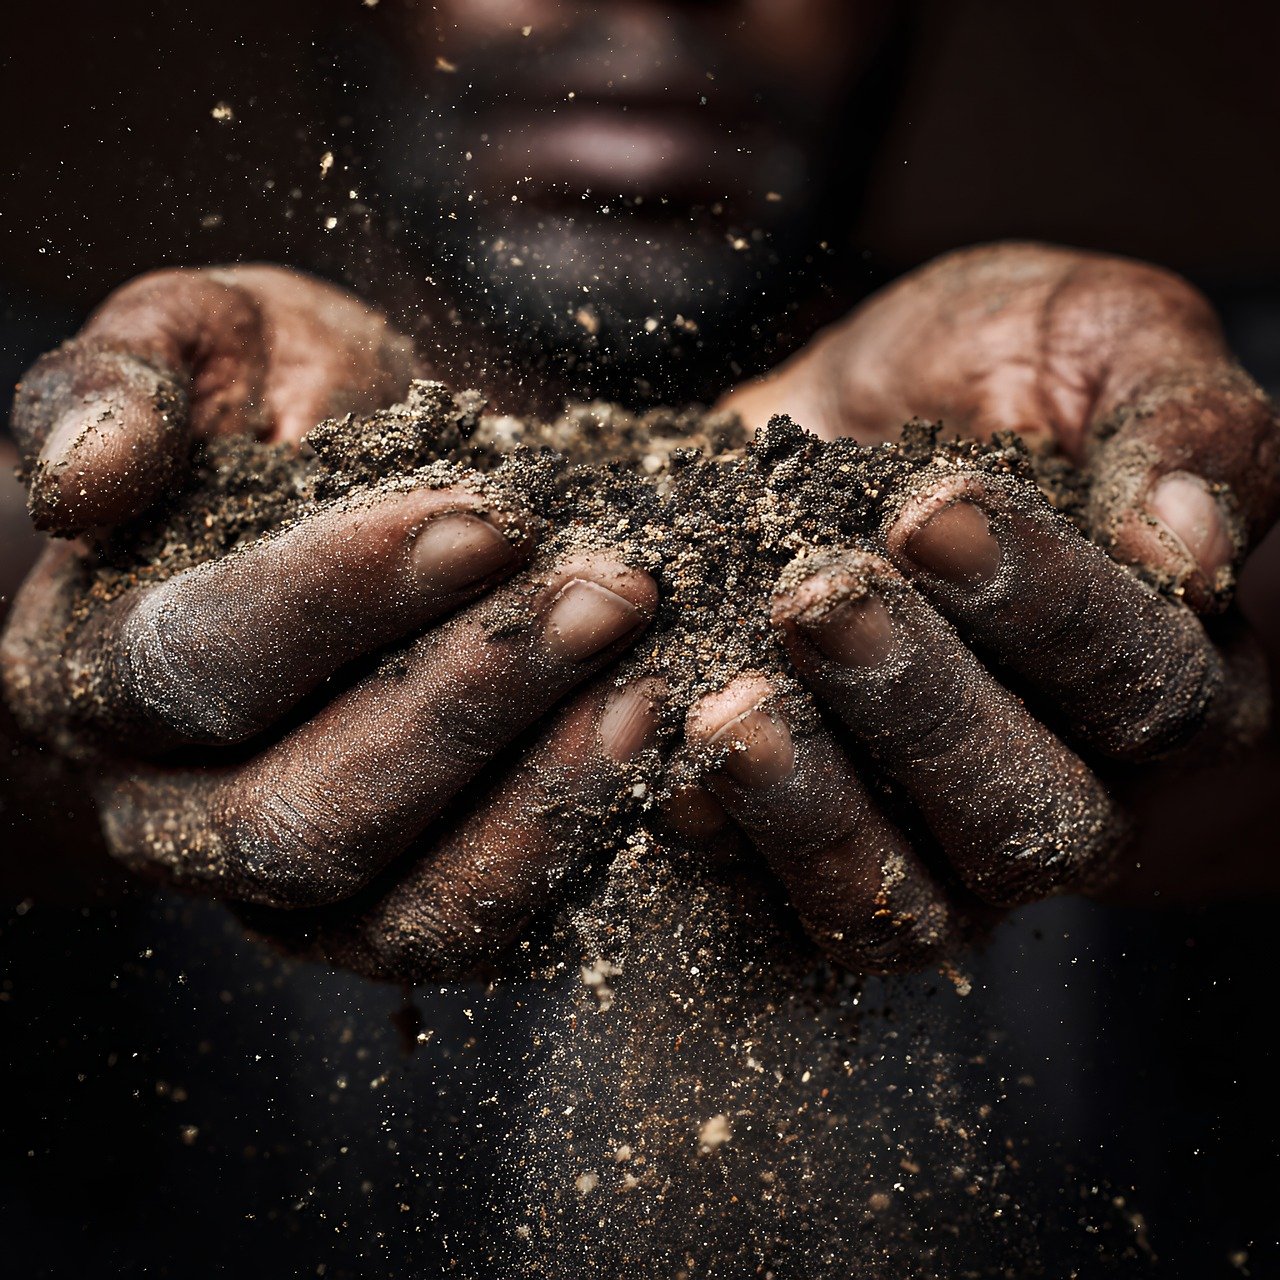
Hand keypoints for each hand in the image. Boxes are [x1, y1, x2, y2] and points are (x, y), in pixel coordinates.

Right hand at [1, 265, 659, 976]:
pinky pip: (462, 930)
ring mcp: (272, 886)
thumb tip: (84, 482)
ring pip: (388, 902)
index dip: (344, 595)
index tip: (492, 521)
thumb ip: (120, 383)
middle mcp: (163, 809)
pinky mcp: (375, 913)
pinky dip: (559, 850)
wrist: (334, 497)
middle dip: (470, 700)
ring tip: (646, 682)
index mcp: (93, 670)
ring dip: (532, 794)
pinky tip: (641, 745)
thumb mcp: (201, 347)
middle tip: (610, 597)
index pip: (202, 659)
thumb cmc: (273, 414)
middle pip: (300, 810)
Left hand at [682, 243, 1279, 970]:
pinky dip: (728, 846)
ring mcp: (945, 847)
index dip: (1045, 610)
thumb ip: (1177, 423)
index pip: (1146, 685)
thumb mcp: (1098, 341)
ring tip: (732, 708)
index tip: (929, 514)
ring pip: (907, 894)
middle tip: (816, 601)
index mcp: (1169, 672)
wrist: (840, 420)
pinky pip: (787, 908)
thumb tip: (1194, 545)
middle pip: (1028, 812)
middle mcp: (1073, 787)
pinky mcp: (833, 861)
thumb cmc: (986, 375)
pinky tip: (671, 770)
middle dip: (916, 705)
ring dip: (815, 806)